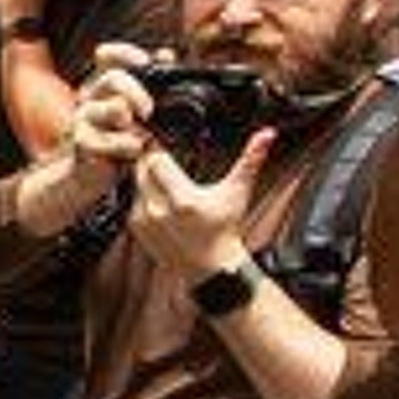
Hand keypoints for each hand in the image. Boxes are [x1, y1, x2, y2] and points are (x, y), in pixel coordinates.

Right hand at [64, 43, 156, 176]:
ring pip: (115, 108)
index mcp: (104, 85)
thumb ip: (152, 83)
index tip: (144, 61)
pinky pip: (112, 140)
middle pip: (114, 78)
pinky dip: (128, 146)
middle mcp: (91, 96)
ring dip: (136, 125)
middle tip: (149, 112)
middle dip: (138, 92)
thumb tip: (166, 53)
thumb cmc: (119, 139)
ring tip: (142, 139)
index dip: (124, 53)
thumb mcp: (138, 110)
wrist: (90, 173)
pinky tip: (133, 151)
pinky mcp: (82, 142)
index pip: (107, 56)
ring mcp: (84, 118)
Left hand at [127, 127, 269, 283]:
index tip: (163, 142)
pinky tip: (159, 196)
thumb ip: (250, 159)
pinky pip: (132, 200)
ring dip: (145, 176)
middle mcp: (158, 211)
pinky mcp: (135, 227)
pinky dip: (142, 194)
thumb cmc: (225, 228)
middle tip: (162, 156)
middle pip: (141, 169)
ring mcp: (144, 220)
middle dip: (150, 160)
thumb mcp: (238, 191)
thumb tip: (267, 134)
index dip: (158, 148)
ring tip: (163, 177)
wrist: (209, 264)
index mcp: (183, 200)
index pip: (156, 160)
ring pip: (135, 183)